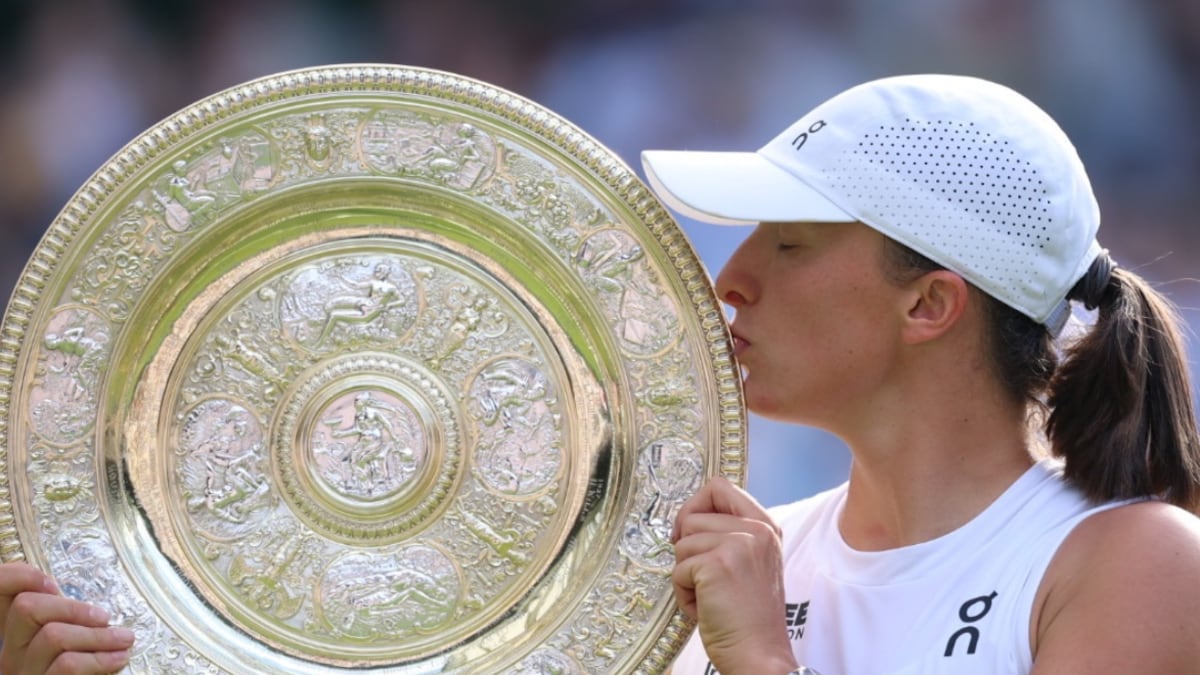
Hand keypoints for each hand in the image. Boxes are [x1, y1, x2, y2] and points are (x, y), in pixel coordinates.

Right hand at [0, 562, 132, 673]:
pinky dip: (99, 658)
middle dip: (72, 607)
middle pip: (26, 609)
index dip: (19, 577)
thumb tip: (88, 605)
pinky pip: (65, 666)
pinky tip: (118, 659)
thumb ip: (65, 626)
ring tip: (125, 640)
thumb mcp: (67, 648)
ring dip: (97, 635)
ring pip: (52, 636)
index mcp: (11, 641)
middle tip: (106, 619)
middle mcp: (6, 658)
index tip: (52, 582)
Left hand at [671, 477, 797, 674]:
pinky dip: (684, 593)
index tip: (690, 533)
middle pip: (693, 516)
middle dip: (688, 550)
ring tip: (710, 597)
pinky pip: (678, 569)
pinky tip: (706, 609)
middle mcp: (756, 531)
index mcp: (765, 527)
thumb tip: (687, 518)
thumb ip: (729, 534)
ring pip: (682, 543)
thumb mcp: (749, 563)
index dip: (695, 507)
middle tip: (704, 578)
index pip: (719, 487)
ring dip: (686, 575)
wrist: (759, 656)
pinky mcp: (717, 565)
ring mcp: (738, 545)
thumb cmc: (747, 617)